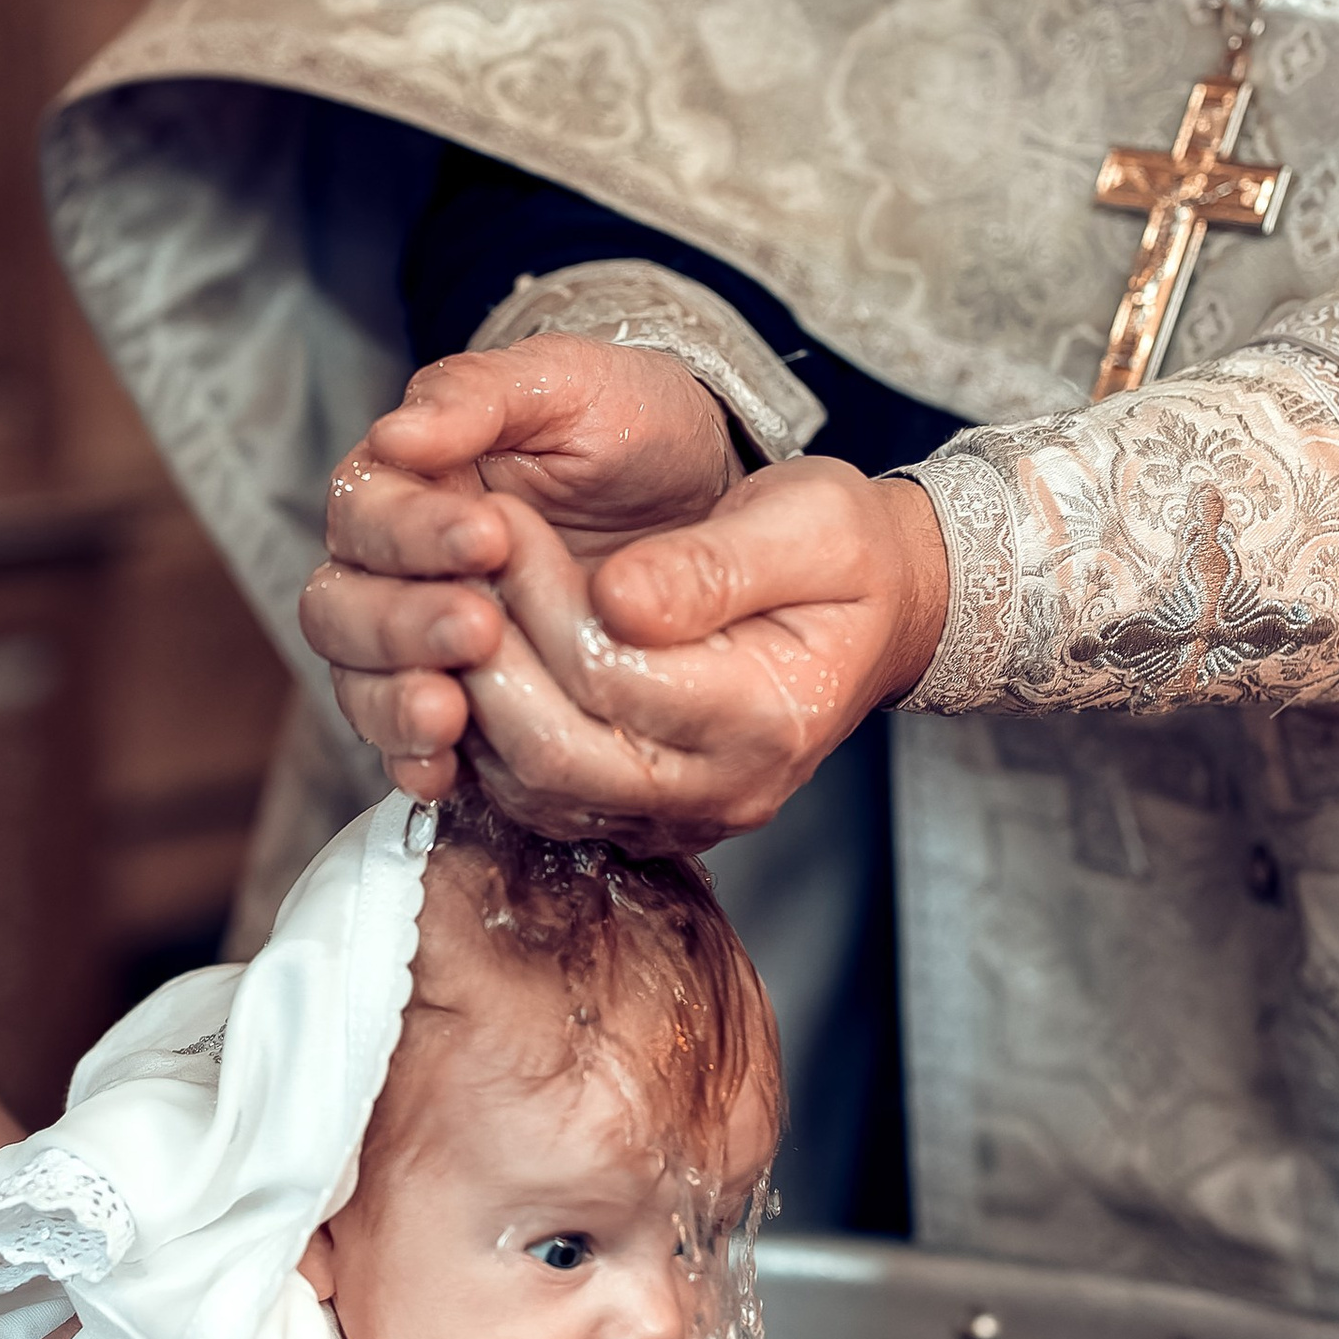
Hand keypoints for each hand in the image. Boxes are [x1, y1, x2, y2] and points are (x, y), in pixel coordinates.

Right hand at [304, 340, 742, 792]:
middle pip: (340, 609)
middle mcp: (390, 568)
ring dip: (394, 701)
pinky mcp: (460, 703)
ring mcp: (416, 644)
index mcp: (401, 482)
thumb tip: (397, 436)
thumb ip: (480, 395)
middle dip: (400, 624)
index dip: (413, 532)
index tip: (489, 538)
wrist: (697, 493)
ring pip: (358, 682)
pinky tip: (445, 770)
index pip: (364, 512)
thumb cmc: (626, 424)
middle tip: (478, 626)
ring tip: (450, 711)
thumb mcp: (568, 386)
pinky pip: (406, 744)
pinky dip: (414, 760)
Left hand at [450, 469, 949, 848]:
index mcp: (767, 713)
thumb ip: (714, 564)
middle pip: (553, 753)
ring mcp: (679, 817)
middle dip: (486, 655)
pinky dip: (489, 734)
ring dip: (474, 697)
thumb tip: (617, 596)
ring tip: (460, 603)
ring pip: (530, 787)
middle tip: (458, 564)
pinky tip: (483, 657)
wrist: (880, 616)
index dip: (538, 596)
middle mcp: (722, 787)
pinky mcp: (641, 819)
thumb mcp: (812, 524)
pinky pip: (536, 800)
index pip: (609, 673)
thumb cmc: (847, 559)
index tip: (503, 519)